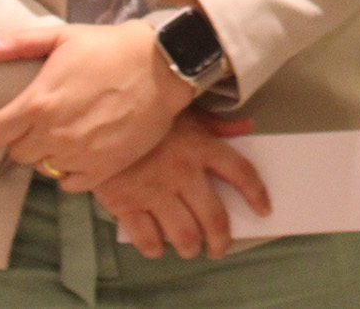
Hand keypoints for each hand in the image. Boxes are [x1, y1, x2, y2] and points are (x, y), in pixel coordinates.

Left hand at [0, 20, 195, 189]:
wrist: (162, 65)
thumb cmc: (110, 47)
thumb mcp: (64, 36)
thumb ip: (20, 44)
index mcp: (37, 103)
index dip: (4, 127)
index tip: (17, 119)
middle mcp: (53, 134)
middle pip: (19, 155)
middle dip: (27, 139)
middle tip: (45, 123)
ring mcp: (78, 155)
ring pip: (44, 169)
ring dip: (51, 154)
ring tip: (67, 135)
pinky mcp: (102, 168)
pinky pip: (70, 183)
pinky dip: (72, 171)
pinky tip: (83, 151)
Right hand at [93, 111, 268, 260]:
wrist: (95, 118)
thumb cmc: (146, 115)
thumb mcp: (185, 111)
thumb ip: (217, 123)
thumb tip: (248, 126)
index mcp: (201, 147)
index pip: (241, 173)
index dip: (257, 194)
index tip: (264, 210)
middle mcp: (183, 172)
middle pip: (214, 217)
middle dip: (221, 240)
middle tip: (220, 248)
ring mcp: (154, 191)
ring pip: (184, 235)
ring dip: (191, 248)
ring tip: (190, 249)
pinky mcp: (126, 204)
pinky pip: (147, 239)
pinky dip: (155, 248)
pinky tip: (158, 246)